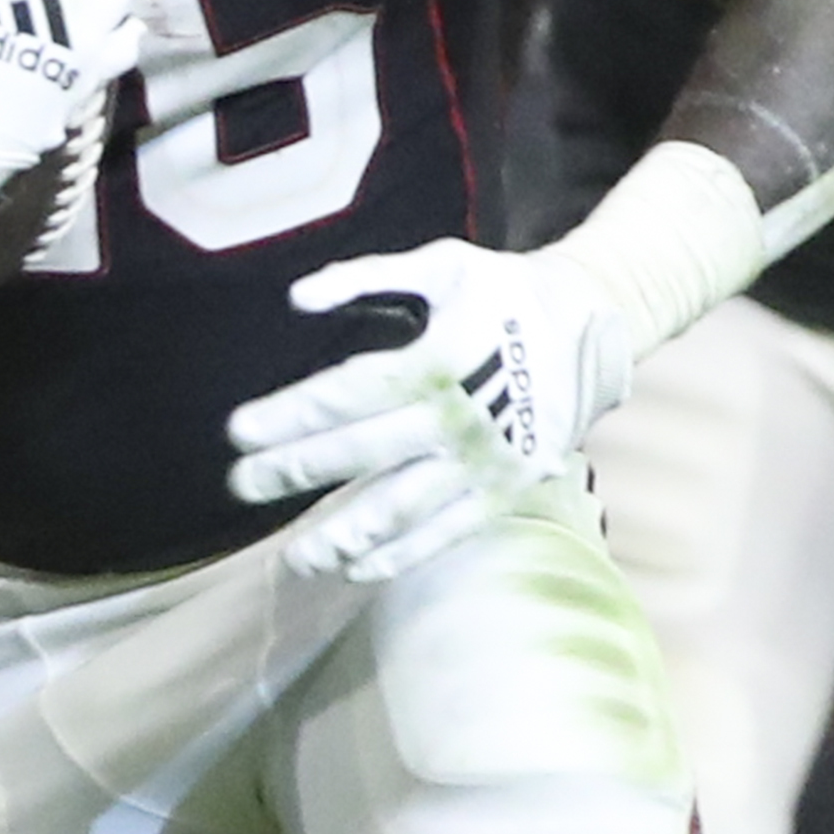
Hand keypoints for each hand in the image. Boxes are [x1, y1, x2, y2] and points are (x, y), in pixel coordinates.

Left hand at [218, 236, 647, 586]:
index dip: (293, 414)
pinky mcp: (509, 488)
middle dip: (297, 471)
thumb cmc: (503, 291)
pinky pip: (451, 530)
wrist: (596, 322)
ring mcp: (488, 459)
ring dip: (345, 534)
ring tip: (295, 556)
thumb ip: (366, 276)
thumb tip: (295, 298)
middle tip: (241, 486)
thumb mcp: (442, 264)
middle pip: (367, 451)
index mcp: (443, 358)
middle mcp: (463, 416)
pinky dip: (405, 554)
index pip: (352, 392)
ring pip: (407, 506)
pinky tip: (357, 568)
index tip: (237, 431)